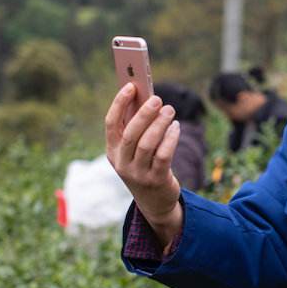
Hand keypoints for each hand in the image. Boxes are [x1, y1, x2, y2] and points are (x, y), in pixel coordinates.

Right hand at [105, 83, 182, 245]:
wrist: (154, 202)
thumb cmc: (144, 165)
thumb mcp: (135, 150)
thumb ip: (137, 127)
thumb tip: (146, 97)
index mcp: (112, 151)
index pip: (111, 124)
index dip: (119, 103)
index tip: (131, 86)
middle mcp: (122, 163)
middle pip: (131, 133)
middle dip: (144, 113)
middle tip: (157, 98)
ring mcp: (138, 173)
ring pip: (148, 143)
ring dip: (160, 124)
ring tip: (170, 110)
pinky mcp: (156, 180)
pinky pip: (163, 155)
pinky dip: (170, 138)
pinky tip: (176, 127)